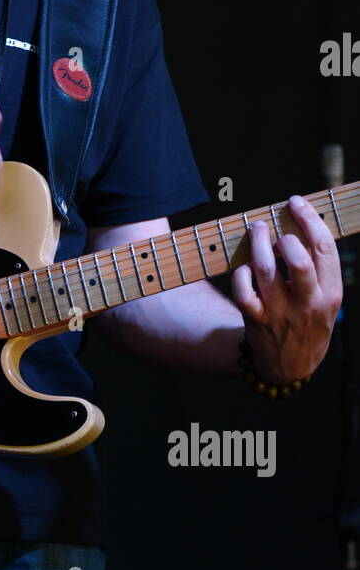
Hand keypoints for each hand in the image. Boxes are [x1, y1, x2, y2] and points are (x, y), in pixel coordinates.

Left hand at [231, 195, 341, 382]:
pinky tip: (243, 268)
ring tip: (256, 230)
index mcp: (330, 293)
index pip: (325, 249)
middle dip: (284, 235)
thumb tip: (301, 225)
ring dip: (258, 244)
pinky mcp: (257, 321)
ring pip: (266, 271)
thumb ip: (319, 269)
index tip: (296, 203)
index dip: (310, 220)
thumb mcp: (326, 299)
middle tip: (273, 226)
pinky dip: (241, 275)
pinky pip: (244, 292)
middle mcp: (307, 303)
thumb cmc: (308, 322)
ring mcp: (281, 313)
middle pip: (300, 261)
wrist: (291, 366)